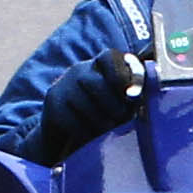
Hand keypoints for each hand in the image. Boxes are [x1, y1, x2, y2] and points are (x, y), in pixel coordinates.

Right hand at [33, 49, 145, 163]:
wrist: (68, 125)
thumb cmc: (105, 110)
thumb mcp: (121, 98)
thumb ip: (133, 94)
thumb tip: (139, 97)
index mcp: (102, 64)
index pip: (110, 58)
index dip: (122, 75)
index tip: (133, 94)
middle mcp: (80, 70)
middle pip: (96, 83)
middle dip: (113, 105)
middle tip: (122, 118)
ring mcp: (64, 86)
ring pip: (84, 104)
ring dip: (101, 121)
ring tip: (109, 128)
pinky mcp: (53, 103)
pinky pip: (72, 120)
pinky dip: (86, 132)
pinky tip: (92, 135)